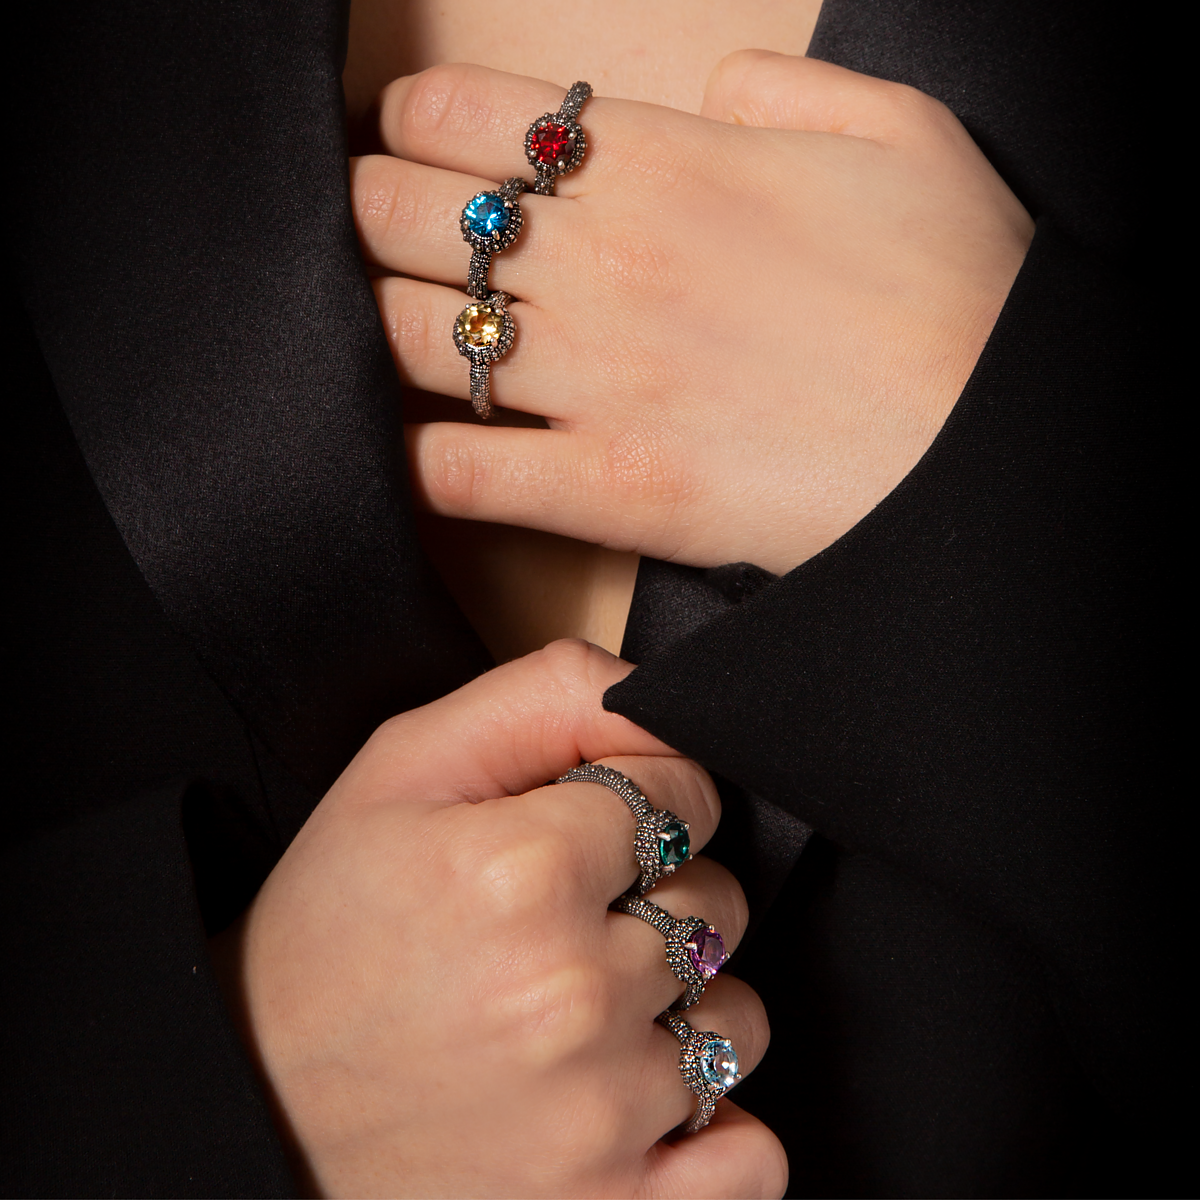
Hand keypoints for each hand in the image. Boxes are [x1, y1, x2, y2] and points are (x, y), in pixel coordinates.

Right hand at [212, 641, 783, 1197]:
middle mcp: (570, 992)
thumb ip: (543, 696)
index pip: (687, 796)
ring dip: (681, 1012)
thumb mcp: (404, 769)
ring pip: (738, 1020)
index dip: (648, 805)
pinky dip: (713, 1128)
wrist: (261, 1103)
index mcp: (521, 871)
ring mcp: (598, 1116)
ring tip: (581, 1017)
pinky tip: (629, 1099)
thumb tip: (651, 693)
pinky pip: (752, 1153)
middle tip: (567, 927)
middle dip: (660, 901)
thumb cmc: (335, 931)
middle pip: (719, 905)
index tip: (600, 833)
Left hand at [352, 54, 1032, 574]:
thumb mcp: (903, 137)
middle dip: (378, 211)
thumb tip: (713, 90)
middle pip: (410, 214)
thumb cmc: (965, 298)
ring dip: (385, 326)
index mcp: (667, 166)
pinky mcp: (607, 490)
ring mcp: (598, 382)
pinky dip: (425, 457)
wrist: (995, 454)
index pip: (464, 114)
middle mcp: (607, 264)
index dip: (414, 123)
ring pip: (412, 336)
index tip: (413, 143)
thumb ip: (790, 90)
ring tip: (407, 327)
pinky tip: (433, 446)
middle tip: (388, 229)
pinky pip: (457, 470)